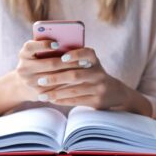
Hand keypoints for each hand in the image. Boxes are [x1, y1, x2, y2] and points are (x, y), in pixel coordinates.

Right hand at [14, 40, 82, 101]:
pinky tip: (81, 79)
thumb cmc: (37, 62)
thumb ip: (47, 47)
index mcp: (24, 54)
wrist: (23, 84)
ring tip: (85, 68)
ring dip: (72, 72)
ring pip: (56, 77)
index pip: (30, 47)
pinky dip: (70, 83)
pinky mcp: (39, 93)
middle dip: (69, 62)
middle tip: (84, 60)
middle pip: (49, 64)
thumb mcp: (36, 53)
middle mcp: (24, 68)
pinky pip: (57, 88)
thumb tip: (68, 43)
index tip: (57, 44)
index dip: (44, 45)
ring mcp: (30, 82)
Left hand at [36, 48, 152, 115]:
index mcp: (95, 61)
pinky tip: (52, 100)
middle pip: (75, 75)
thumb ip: (75, 60)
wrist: (115, 93)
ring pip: (73, 90)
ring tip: (42, 94)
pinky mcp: (97, 101)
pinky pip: (76, 100)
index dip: (75, 55)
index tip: (62, 57)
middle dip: (55, 78)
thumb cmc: (94, 75)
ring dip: (55, 93)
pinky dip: (62, 100)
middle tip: (40, 80)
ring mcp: (99, 88)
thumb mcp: (90, 65)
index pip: (87, 53)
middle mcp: (98, 73)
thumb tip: (48, 58)